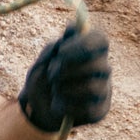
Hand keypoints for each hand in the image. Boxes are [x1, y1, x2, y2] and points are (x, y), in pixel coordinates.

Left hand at [18, 17, 110, 132]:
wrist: (36, 108)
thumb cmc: (43, 78)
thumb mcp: (44, 59)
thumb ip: (58, 44)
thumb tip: (72, 28)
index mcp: (92, 50)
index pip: (100, 39)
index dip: (82, 43)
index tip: (61, 50)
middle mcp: (102, 68)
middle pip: (97, 64)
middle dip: (67, 69)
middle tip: (51, 73)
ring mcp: (103, 90)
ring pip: (92, 87)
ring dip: (65, 88)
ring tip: (54, 89)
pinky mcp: (99, 111)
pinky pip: (87, 108)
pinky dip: (66, 106)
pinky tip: (58, 105)